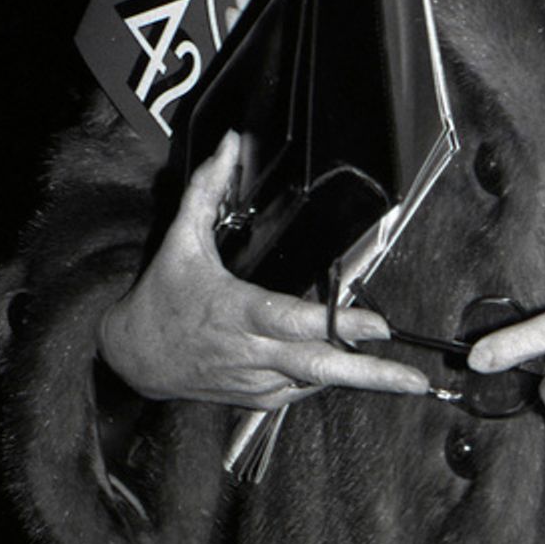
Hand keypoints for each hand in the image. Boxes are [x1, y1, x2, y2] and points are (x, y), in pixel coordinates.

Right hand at [97, 132, 430, 410]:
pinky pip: (299, 393)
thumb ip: (208, 190)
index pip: (297, 320)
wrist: (132, 357)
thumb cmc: (162, 297)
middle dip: (370, 375)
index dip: (341, 324)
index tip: (380, 325)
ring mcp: (253, 380)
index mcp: (236, 311)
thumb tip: (228, 144)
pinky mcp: (253, 399)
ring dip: (355, 377)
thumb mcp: (180, 240)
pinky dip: (322, 381)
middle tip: (412, 381)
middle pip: (319, 366)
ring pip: (314, 383)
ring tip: (398, 377)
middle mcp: (249, 351)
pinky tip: (344, 369)